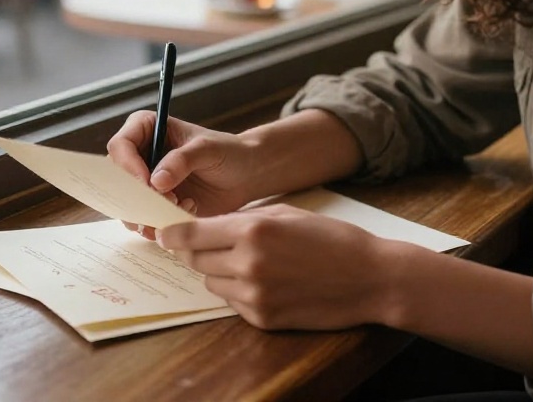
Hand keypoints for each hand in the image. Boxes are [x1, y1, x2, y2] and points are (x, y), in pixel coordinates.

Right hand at [107, 111, 258, 232]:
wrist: (246, 175)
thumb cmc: (229, 152)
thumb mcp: (208, 149)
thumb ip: (182, 160)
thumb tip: (156, 181)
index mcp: (148, 129)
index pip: (120, 146)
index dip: (127, 166)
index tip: (145, 183)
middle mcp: (142, 155)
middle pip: (116, 179)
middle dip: (135, 194)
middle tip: (161, 202)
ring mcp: (147, 182)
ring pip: (126, 203)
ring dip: (147, 212)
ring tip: (178, 206)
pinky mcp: (156, 205)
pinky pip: (143, 220)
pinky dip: (160, 223)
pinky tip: (187, 210)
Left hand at [156, 204, 398, 330]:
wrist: (368, 277)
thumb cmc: (330, 238)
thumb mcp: (286, 213)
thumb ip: (245, 219)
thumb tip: (210, 225)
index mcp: (253, 231)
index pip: (192, 235)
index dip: (173, 234)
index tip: (164, 232)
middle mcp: (248, 264)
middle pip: (196, 259)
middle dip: (197, 250)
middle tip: (207, 242)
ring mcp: (254, 295)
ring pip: (211, 281)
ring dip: (219, 270)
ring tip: (247, 260)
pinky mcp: (262, 318)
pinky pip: (232, 301)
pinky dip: (238, 289)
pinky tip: (264, 279)